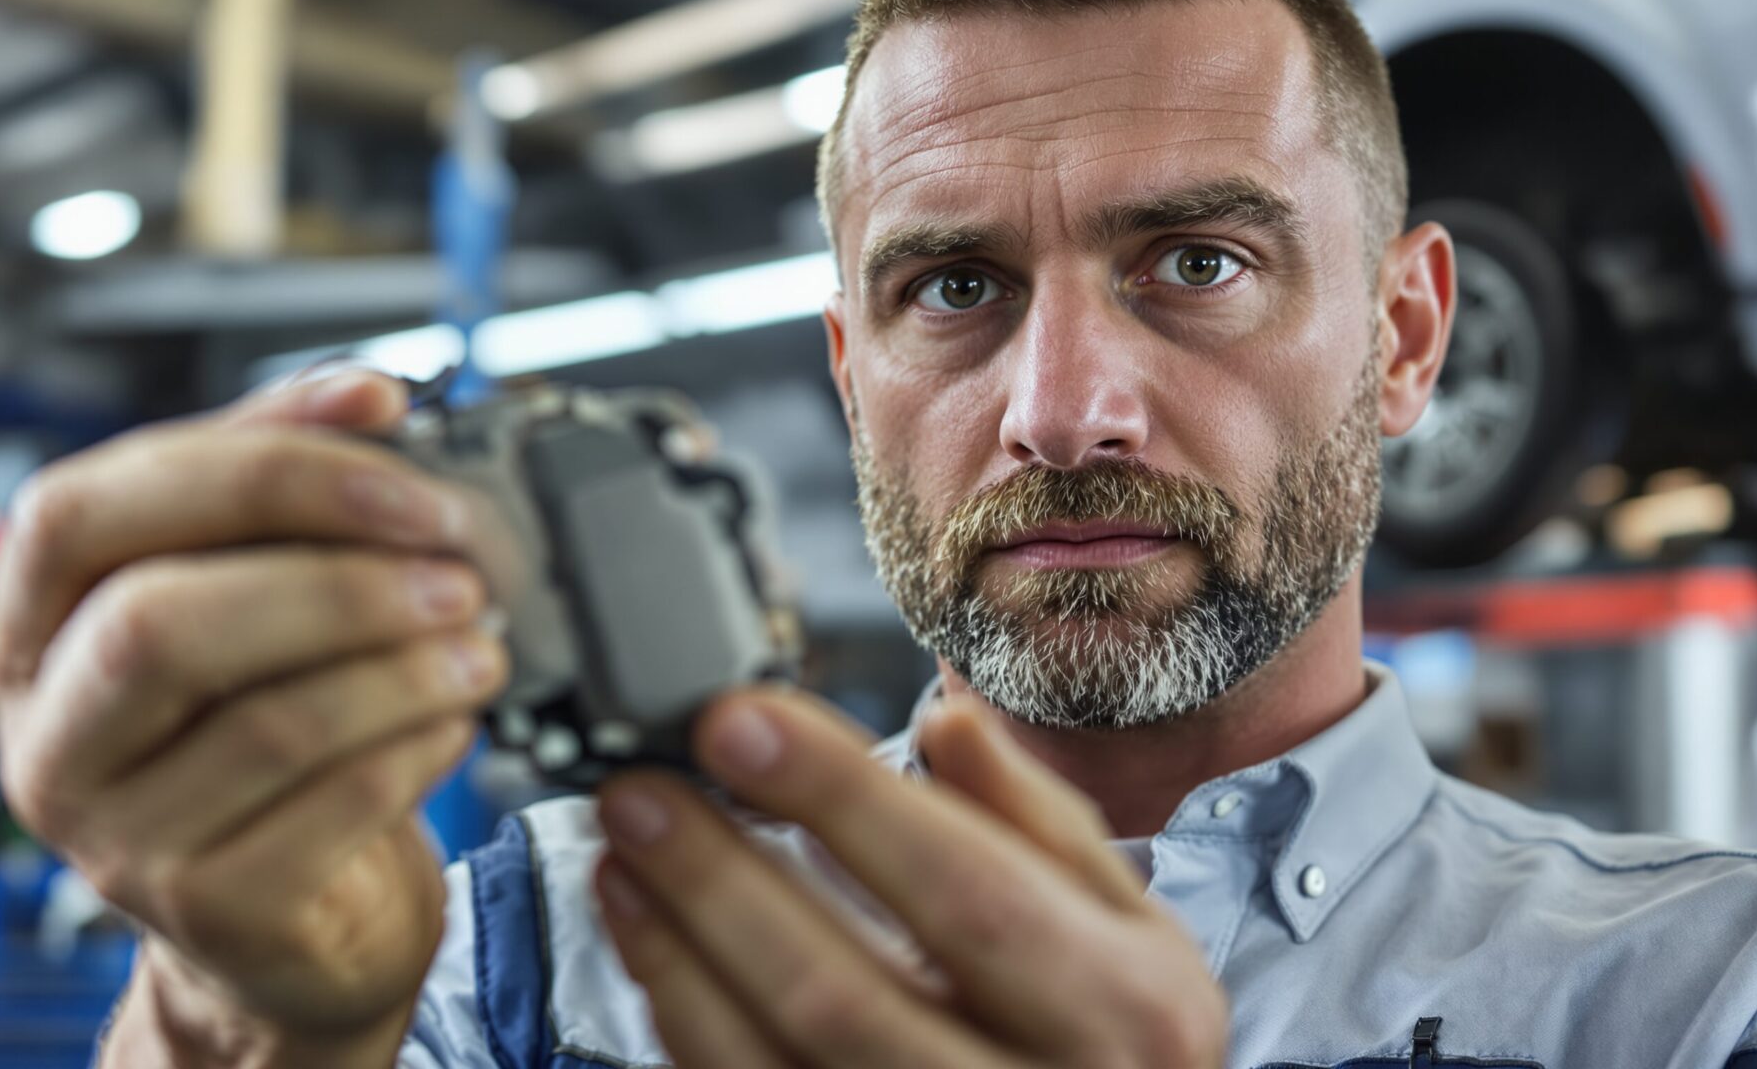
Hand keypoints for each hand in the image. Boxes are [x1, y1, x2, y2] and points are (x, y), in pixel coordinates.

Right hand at [0, 369, 510, 1063]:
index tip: (397, 450)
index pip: (86, 508)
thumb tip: (371, 393)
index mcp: (37, 622)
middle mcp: (52, 732)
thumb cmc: (261, 722)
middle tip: (459, 568)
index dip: (256, 467)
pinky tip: (456, 721)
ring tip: (479, 644)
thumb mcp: (248, 588)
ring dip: (402, 666)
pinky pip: (330, 808)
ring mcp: (119, 836)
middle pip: (163, 622)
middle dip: (338, 581)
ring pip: (266, 722)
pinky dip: (416, 748)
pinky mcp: (211, 908)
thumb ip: (286, 482)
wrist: (291, 916)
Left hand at [591, 687, 1228, 1067]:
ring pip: (776, 1065)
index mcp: (1122, 1009)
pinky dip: (688, 1021)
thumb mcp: (1135, 927)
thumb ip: (1040, 824)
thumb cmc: (1126, 1039)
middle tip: (637, 789)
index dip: (840, 801)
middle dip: (720, 881)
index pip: (965, 887)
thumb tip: (945, 723)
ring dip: (680, 954)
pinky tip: (652, 943)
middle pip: (842, 994)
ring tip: (621, 855)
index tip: (738, 722)